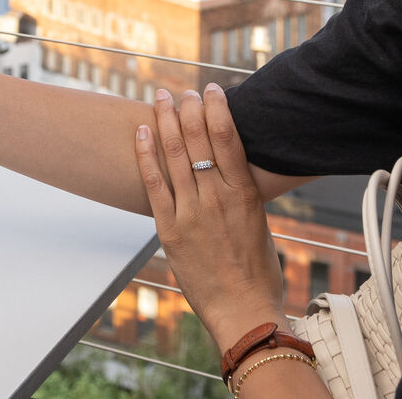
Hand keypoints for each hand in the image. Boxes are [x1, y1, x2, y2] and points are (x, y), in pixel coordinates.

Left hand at [134, 85, 285, 353]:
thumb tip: (229, 166)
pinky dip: (146, 154)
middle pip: (197, 139)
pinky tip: (142, 131)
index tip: (210, 89)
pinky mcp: (169, 229)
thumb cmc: (258, 271)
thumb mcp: (259, 221)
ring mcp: (191, 213)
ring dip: (165, 120)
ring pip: (174, 154)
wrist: (244, 311)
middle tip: (182, 90)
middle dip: (188, 107)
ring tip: (160, 97)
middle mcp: (217, 198)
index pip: (228, 137)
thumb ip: (241, 192)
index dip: (217, 108)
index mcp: (245, 194)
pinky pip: (154, 184)